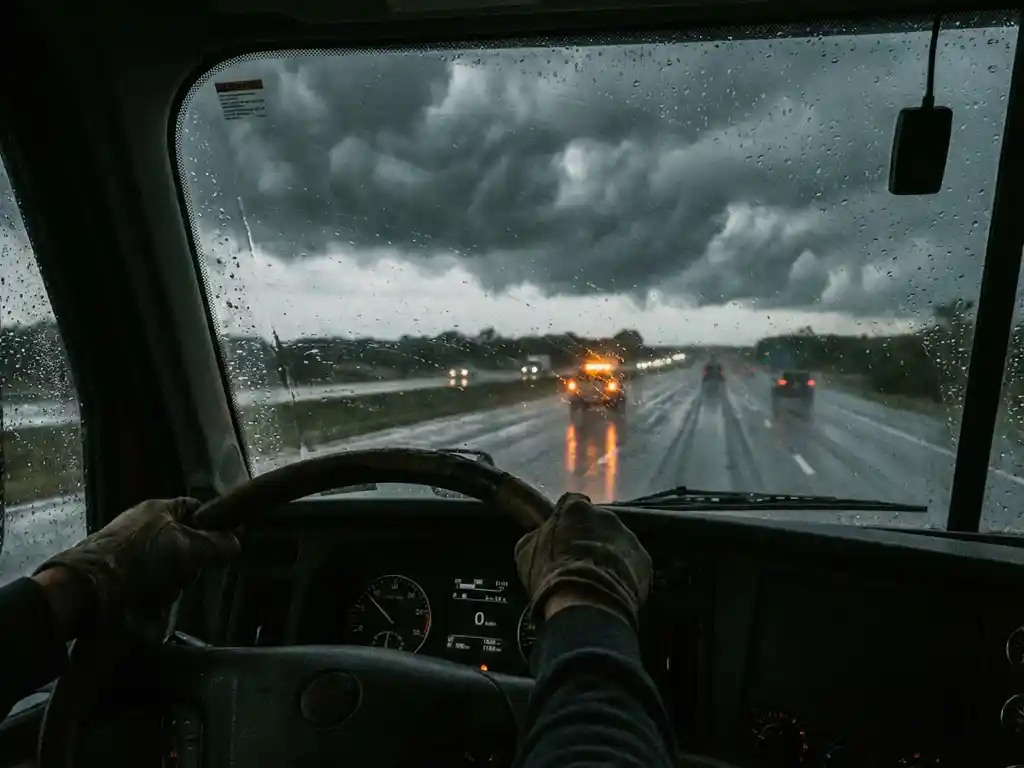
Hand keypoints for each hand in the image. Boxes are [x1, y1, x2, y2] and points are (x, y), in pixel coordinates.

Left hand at [33, 497, 239, 632]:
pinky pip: (148, 583)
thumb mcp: (188, 548)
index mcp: (159, 509)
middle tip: (186, 575)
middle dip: (189, 565)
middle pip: (185, 544)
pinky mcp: (117, 574)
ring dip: (170, 585)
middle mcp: (144, 526)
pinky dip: (151, 595)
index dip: (213, 525)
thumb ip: (217, 544)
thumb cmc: (141, 558)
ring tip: (160, 594)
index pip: (196, 509)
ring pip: (168, 568)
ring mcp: (128, 550)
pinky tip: (146, 604)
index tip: (223, 544)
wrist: (88, 587)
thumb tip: (239, 541)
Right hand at [514, 492, 650, 628]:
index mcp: (575, 508)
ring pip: (618, 542)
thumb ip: (536, 536)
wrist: (586, 602)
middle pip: (599, 522)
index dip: (569, 521)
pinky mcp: (644, 559)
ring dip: (610, 555)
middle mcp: (606, 515)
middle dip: (592, 537)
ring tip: (600, 578)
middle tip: (582, 560)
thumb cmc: (551, 574)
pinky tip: (615, 589)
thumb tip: (540, 535)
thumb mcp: (526, 552)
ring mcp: (628, 536)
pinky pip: (633, 563)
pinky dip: (626, 572)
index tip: (565, 537)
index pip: (573, 504)